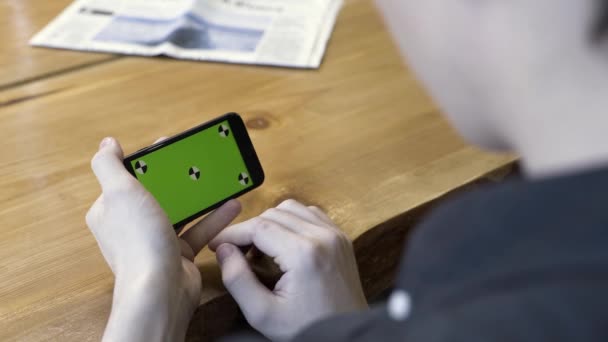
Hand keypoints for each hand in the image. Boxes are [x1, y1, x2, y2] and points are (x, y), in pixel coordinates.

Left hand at [86, 137, 240, 341]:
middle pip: (157, 193)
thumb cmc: (138, 240)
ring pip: (182, 211)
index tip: (169, 146)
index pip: (127, 180)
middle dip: (178, 178)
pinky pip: (199, 230)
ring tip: (221, 180)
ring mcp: (156, 240)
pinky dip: (215, 218)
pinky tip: (232, 205)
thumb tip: (108, 144)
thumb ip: (109, 165)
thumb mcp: (119, 192)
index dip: (148, 163)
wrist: (160, 290)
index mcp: (111, 211)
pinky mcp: (180, 253)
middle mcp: (132, 226)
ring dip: (201, 196)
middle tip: (198, 161)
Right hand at [209, 199, 367, 339]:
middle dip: (249, 229)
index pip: (258, 227)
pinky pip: (310, 214)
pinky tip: (283, 243)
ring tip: (260, 248)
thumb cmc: (307, 328)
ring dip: (270, 222)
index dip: (232, 233)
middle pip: (273, 214)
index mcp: (304, 253)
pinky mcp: (341, 237)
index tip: (215, 243)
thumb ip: (237, 279)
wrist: (346, 336)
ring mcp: (335, 234)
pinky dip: (291, 221)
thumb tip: (222, 249)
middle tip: (236, 252)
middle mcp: (322, 236)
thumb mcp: (263, 313)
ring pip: (291, 208)